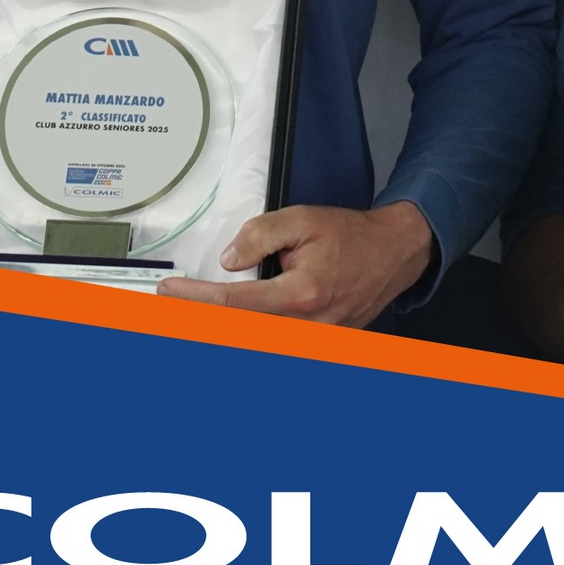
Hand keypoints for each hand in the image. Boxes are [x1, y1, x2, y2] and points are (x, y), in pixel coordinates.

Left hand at [158, 201, 433, 326]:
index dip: (197, 298)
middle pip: (240, 333)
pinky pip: (277, 343)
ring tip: (192, 314)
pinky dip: (250, 334)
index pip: (235, 303)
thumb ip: (261, 235)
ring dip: (223, 330)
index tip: (170, 291)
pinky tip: (227, 323)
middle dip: (200, 321)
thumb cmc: (352, 236)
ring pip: (258, 343)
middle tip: (171, 307)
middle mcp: (308, 326)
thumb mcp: (303, 219)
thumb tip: (230, 260)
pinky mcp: (320, 345)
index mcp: (302, 294)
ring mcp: (316, 341)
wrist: (393, 254)